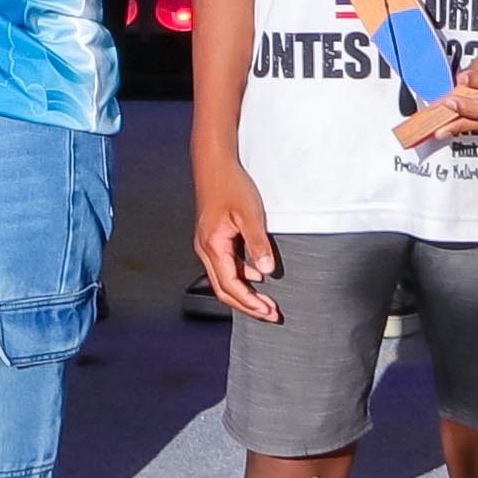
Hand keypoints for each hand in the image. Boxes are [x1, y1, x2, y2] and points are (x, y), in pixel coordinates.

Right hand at [191, 162, 284, 322]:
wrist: (214, 163)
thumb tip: (266, 270)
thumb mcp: (250, 214)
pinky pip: (225, 266)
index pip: (230, 286)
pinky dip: (241, 278)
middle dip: (247, 305)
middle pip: (223, 290)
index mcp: (213, 246)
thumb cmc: (230, 185)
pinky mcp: (213, 238)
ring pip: (223, 280)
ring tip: (266, 301)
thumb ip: (258, 244)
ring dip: (245, 293)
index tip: (269, 311)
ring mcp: (208, 244)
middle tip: (271, 314)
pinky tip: (257, 276)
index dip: (250, 302)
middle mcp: (206, 249)